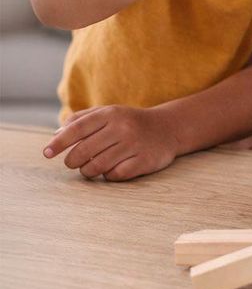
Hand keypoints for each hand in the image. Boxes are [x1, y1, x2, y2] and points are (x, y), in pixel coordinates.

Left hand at [42, 105, 179, 180]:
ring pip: (96, 166)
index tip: (46, 153)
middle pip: (83, 152)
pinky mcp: (143, 161)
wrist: (168, 128)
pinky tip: (113, 168)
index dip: (59, 143)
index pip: (77, 129)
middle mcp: (122, 127)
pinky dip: (108, 175)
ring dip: (88, 171)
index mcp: (111, 114)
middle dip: (73, 161)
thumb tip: (56, 135)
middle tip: (74, 162)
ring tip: (92, 167)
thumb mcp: (109, 113)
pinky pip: (114, 175)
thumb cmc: (130, 122)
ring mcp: (134, 144)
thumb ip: (82, 120)